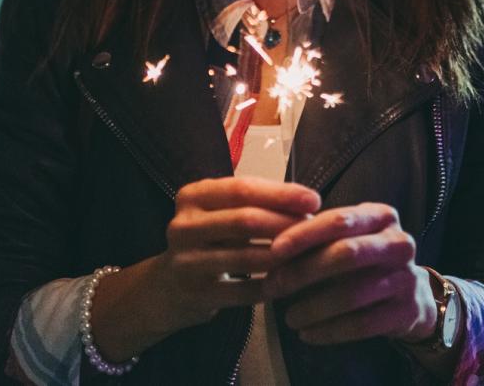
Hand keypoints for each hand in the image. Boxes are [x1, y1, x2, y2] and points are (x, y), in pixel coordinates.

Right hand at [151, 176, 321, 331]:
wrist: (168, 287)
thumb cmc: (208, 240)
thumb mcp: (219, 212)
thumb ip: (254, 202)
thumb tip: (307, 202)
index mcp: (192, 196)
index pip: (241, 189)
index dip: (281, 194)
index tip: (313, 200)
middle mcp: (183, 226)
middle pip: (245, 220)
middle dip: (285, 224)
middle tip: (315, 230)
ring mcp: (186, 262)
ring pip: (247, 258)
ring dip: (284, 256)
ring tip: (309, 254)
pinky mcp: (196, 295)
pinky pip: (244, 291)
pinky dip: (271, 285)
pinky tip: (290, 281)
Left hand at [261, 203, 437, 345]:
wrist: (413, 295)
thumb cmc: (366, 261)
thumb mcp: (349, 239)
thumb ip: (317, 239)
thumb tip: (270, 250)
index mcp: (381, 216)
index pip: (339, 220)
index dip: (304, 235)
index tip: (274, 250)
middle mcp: (399, 243)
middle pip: (346, 254)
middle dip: (304, 272)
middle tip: (273, 287)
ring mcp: (406, 278)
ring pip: (353, 294)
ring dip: (313, 307)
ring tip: (288, 317)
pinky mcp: (406, 311)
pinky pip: (362, 324)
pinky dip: (330, 331)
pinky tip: (307, 334)